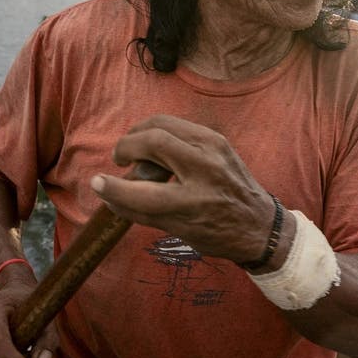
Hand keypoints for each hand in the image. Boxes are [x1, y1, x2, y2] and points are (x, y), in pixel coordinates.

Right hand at [90, 114, 274, 263]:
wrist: (260, 224)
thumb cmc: (217, 234)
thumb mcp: (179, 231)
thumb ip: (141, 211)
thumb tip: (105, 193)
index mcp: (193, 205)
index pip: (142, 193)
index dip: (112, 188)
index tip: (97, 184)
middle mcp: (204, 172)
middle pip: (153, 141)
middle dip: (126, 146)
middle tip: (119, 159)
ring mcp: (214, 150)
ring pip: (164, 123)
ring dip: (140, 131)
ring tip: (133, 147)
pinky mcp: (218, 139)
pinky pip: (179, 124)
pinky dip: (160, 130)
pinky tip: (154, 144)